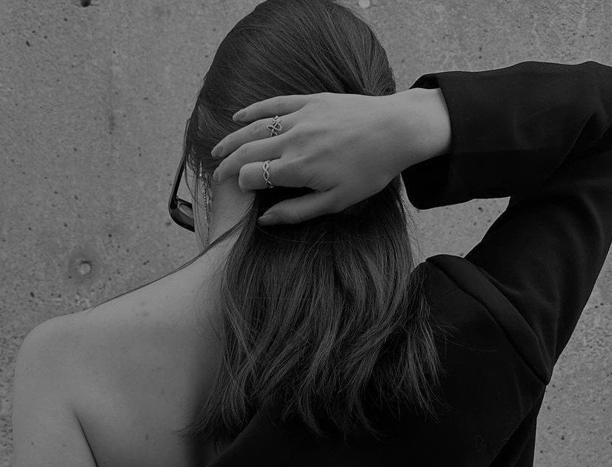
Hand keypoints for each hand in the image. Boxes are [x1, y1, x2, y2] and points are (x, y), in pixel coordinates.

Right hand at [210, 89, 420, 225]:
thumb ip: (297, 212)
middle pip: (247, 151)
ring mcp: (300, 117)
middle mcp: (293, 140)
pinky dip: (253, 111)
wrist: (396, 130)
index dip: (238, 184)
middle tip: (215, 175)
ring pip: (255, 127)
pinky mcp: (310, 101)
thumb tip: (265, 220)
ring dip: (232, 139)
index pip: (251, 175)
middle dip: (226, 164)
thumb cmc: (369, 171)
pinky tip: (239, 118)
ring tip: (217, 151)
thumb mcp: (336, 202)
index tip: (235, 192)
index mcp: (297, 168)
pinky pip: (274, 104)